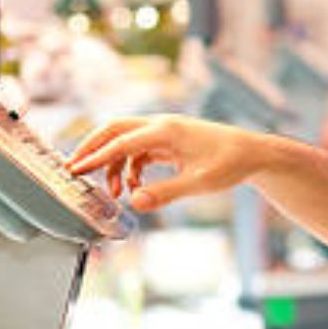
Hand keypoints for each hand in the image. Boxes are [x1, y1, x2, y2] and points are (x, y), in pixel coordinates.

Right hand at [67, 115, 267, 210]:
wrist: (254, 154)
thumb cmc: (231, 164)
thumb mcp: (199, 183)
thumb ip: (165, 193)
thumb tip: (134, 203)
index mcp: (166, 130)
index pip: (121, 142)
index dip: (96, 157)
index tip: (75, 171)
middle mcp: (162, 125)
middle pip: (115, 130)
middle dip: (93, 148)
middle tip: (74, 170)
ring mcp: (165, 132)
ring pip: (126, 141)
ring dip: (114, 164)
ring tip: (115, 193)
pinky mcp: (169, 142)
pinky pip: (139, 150)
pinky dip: (130, 167)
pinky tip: (135, 188)